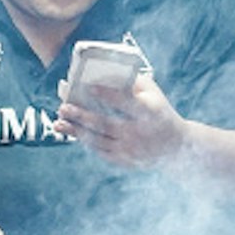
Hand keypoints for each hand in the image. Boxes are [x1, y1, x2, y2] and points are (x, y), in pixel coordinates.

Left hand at [59, 63, 188, 168]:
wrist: (175, 146)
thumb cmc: (158, 110)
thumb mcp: (152, 93)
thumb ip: (131, 81)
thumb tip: (102, 72)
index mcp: (149, 112)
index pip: (125, 102)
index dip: (106, 94)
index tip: (86, 86)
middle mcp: (140, 133)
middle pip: (106, 124)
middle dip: (82, 116)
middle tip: (63, 107)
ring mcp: (132, 150)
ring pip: (99, 141)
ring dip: (77, 132)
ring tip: (59, 123)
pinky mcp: (126, 161)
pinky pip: (101, 151)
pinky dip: (85, 141)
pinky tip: (73, 132)